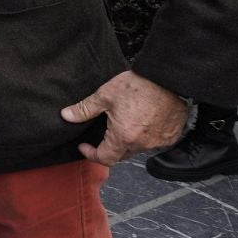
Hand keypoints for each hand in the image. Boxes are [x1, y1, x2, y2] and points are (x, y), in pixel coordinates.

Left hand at [60, 71, 187, 165]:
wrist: (166, 79)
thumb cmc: (137, 86)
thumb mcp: (105, 95)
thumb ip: (85, 109)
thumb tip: (66, 116)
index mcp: (123, 137)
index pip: (105, 158)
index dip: (91, 154)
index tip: (85, 147)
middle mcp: (142, 144)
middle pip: (121, 156)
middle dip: (109, 149)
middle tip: (102, 135)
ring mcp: (158, 142)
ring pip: (138, 149)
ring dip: (128, 142)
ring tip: (122, 126)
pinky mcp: (170, 137)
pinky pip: (153, 143)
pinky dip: (145, 137)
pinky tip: (141, 124)